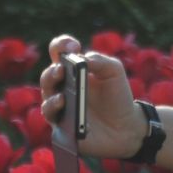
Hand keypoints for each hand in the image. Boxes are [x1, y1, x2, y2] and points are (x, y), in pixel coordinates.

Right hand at [40, 35, 147, 159]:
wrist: (126, 127)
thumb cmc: (117, 96)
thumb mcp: (114, 71)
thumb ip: (100, 60)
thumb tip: (82, 59)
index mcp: (72, 68)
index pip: (59, 51)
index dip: (62, 45)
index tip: (73, 46)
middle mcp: (62, 85)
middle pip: (49, 75)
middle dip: (53, 71)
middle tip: (61, 70)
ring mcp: (60, 105)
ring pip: (47, 96)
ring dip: (52, 93)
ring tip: (63, 95)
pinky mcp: (61, 124)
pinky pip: (52, 116)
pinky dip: (56, 109)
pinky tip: (66, 106)